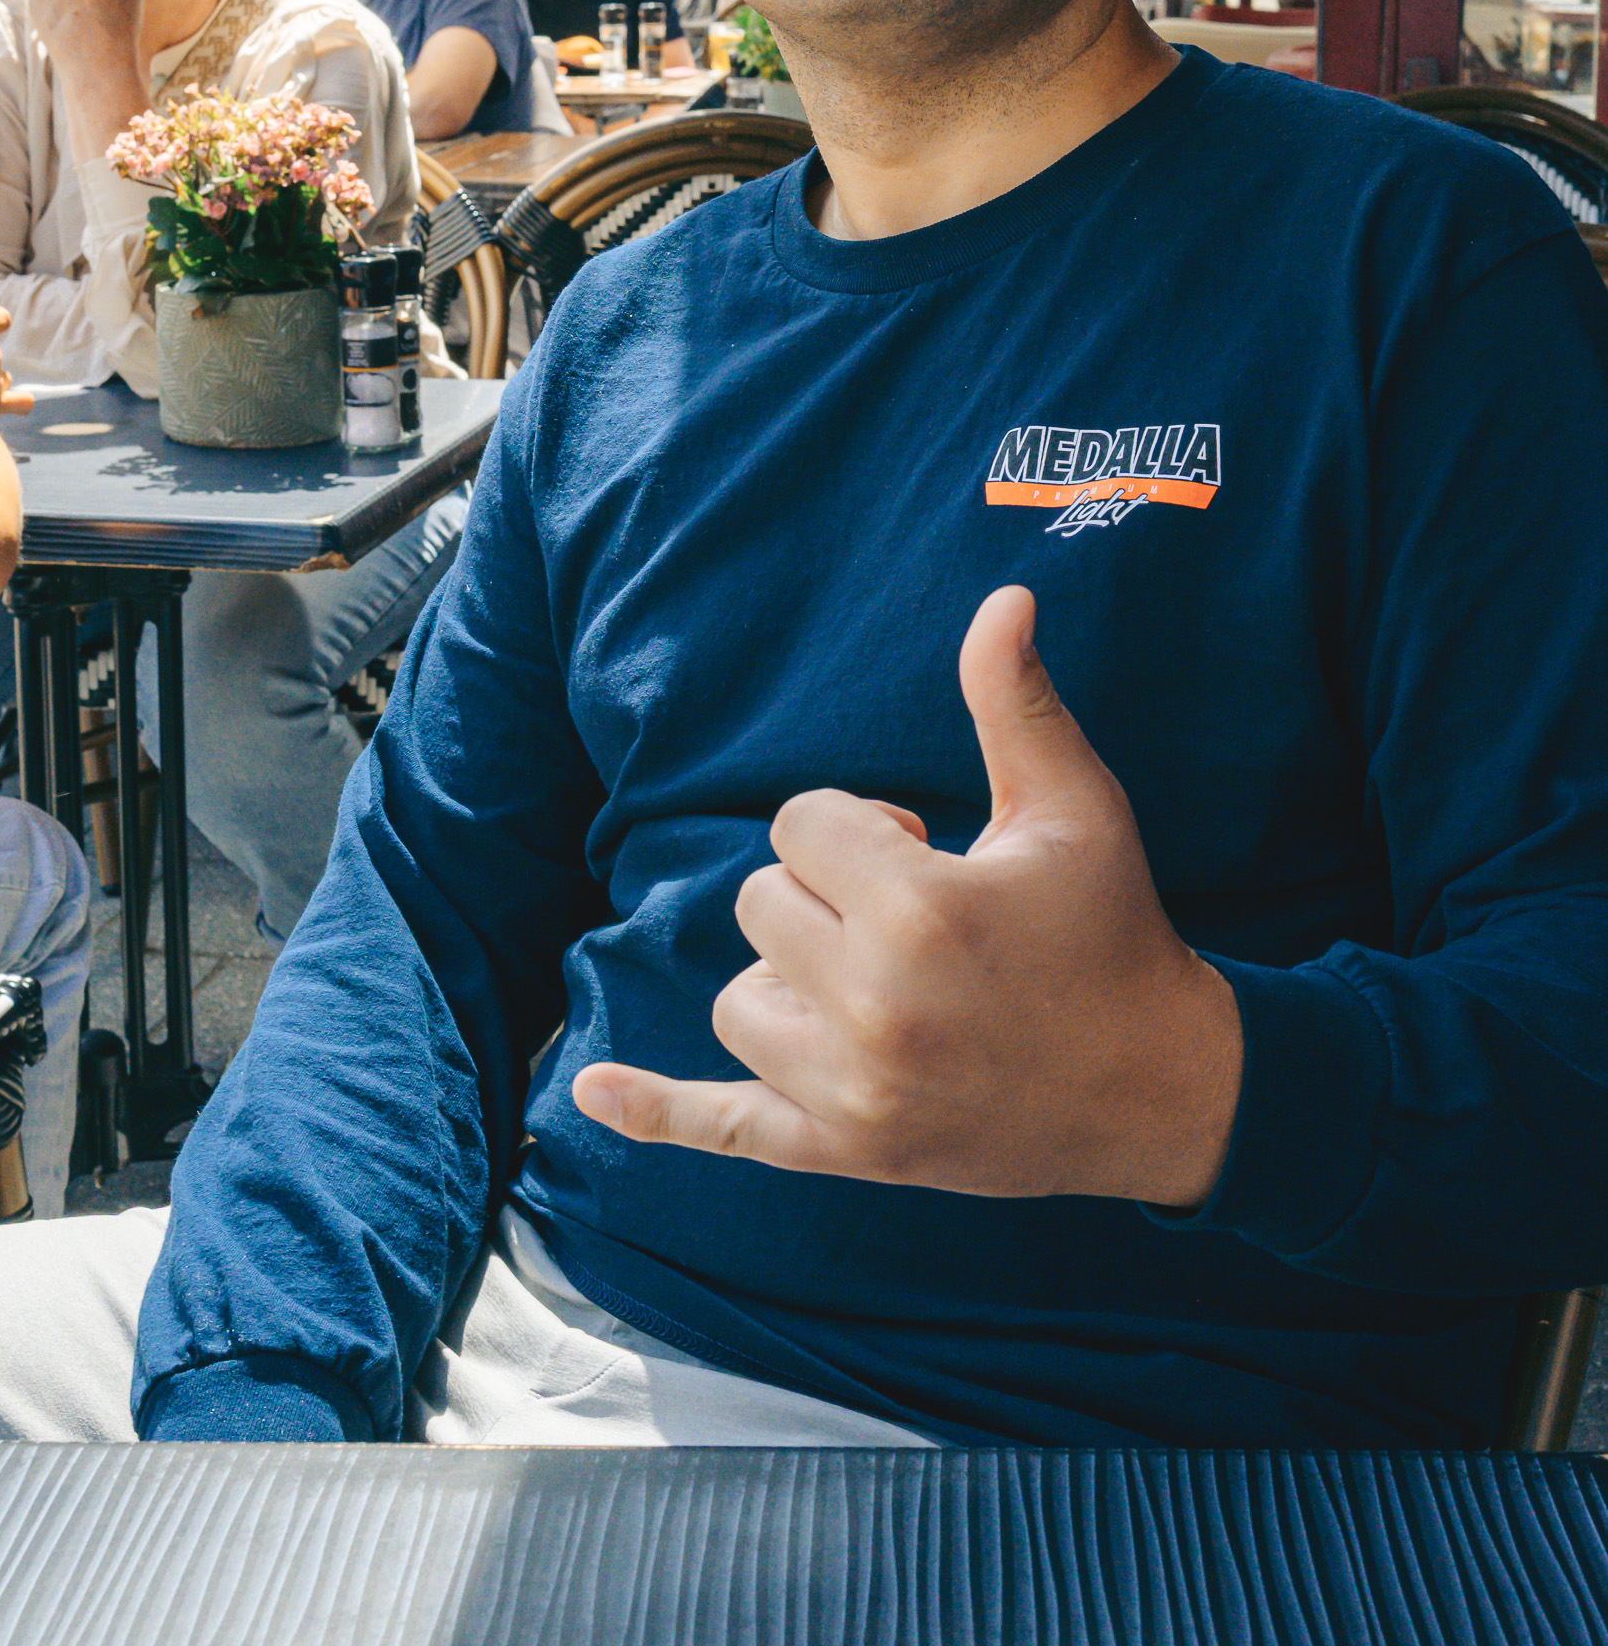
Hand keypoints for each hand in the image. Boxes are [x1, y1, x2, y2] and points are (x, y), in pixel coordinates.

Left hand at [574, 586, 1242, 1204]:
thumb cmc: (1113, 931)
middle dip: (824, 895)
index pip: (800, 826)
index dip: (856, 827)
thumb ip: (1016, 701)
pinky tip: (587, 1091)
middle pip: (760, 904)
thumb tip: (1002, 597)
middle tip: (914, 919)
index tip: (923, 851)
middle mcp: (873, 1006)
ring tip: (874, 982)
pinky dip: (656, 1110)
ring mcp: (853, 1093)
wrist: (1161, 1089)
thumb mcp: (1072, 808)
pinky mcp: (845, 1150)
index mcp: (920, 912)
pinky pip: (723, 1129)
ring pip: (738, 999)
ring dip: (787, 978)